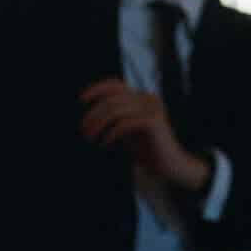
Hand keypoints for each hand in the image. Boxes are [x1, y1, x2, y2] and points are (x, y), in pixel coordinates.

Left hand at [80, 79, 212, 192]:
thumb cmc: (144, 148)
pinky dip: (110, 134)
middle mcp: (148, 99)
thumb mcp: (124, 128)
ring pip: (115, 110)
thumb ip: (112, 116)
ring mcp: (152, 108)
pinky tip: (104, 144)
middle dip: (93, 114)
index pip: (116, 84)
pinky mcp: (153, 121)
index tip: (81, 100)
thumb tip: (88, 112)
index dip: (97, 89)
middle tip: (83, 130)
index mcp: (141, 97)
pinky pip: (124, 124)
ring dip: (98, 124)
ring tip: (90, 137)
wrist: (169, 165)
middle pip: (111, 99)